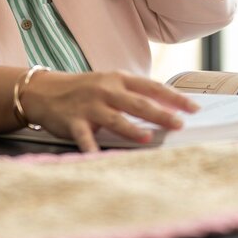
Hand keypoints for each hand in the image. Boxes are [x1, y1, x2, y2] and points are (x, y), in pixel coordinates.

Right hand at [21, 69, 200, 153]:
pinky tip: (98, 158)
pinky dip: (91, 148)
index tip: (194, 108)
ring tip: (148, 139)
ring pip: (115, 118)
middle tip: (179, 124)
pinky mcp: (73, 121)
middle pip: (138, 103)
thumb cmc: (83, 89)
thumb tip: (166, 107)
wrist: (44, 90)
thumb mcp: (109, 84)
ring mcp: (89, 106)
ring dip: (132, 129)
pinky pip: (84, 137)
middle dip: (160, 114)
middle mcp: (106, 90)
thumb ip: (133, 94)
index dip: (174, 97)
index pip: (152, 87)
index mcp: (119, 79)